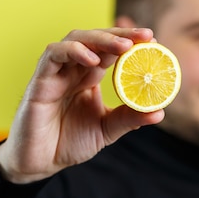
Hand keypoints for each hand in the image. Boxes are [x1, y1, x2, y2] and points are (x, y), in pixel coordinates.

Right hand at [0, 27, 163, 182]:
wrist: (39, 163)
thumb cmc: (69, 142)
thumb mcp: (106, 129)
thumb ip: (129, 118)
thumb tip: (159, 113)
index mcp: (89, 77)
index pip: (111, 50)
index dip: (131, 41)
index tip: (154, 40)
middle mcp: (73, 69)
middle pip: (96, 39)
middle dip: (121, 34)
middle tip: (146, 36)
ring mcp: (56, 72)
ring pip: (75, 40)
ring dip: (101, 39)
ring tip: (124, 46)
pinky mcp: (40, 81)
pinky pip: (53, 56)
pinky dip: (73, 52)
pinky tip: (92, 59)